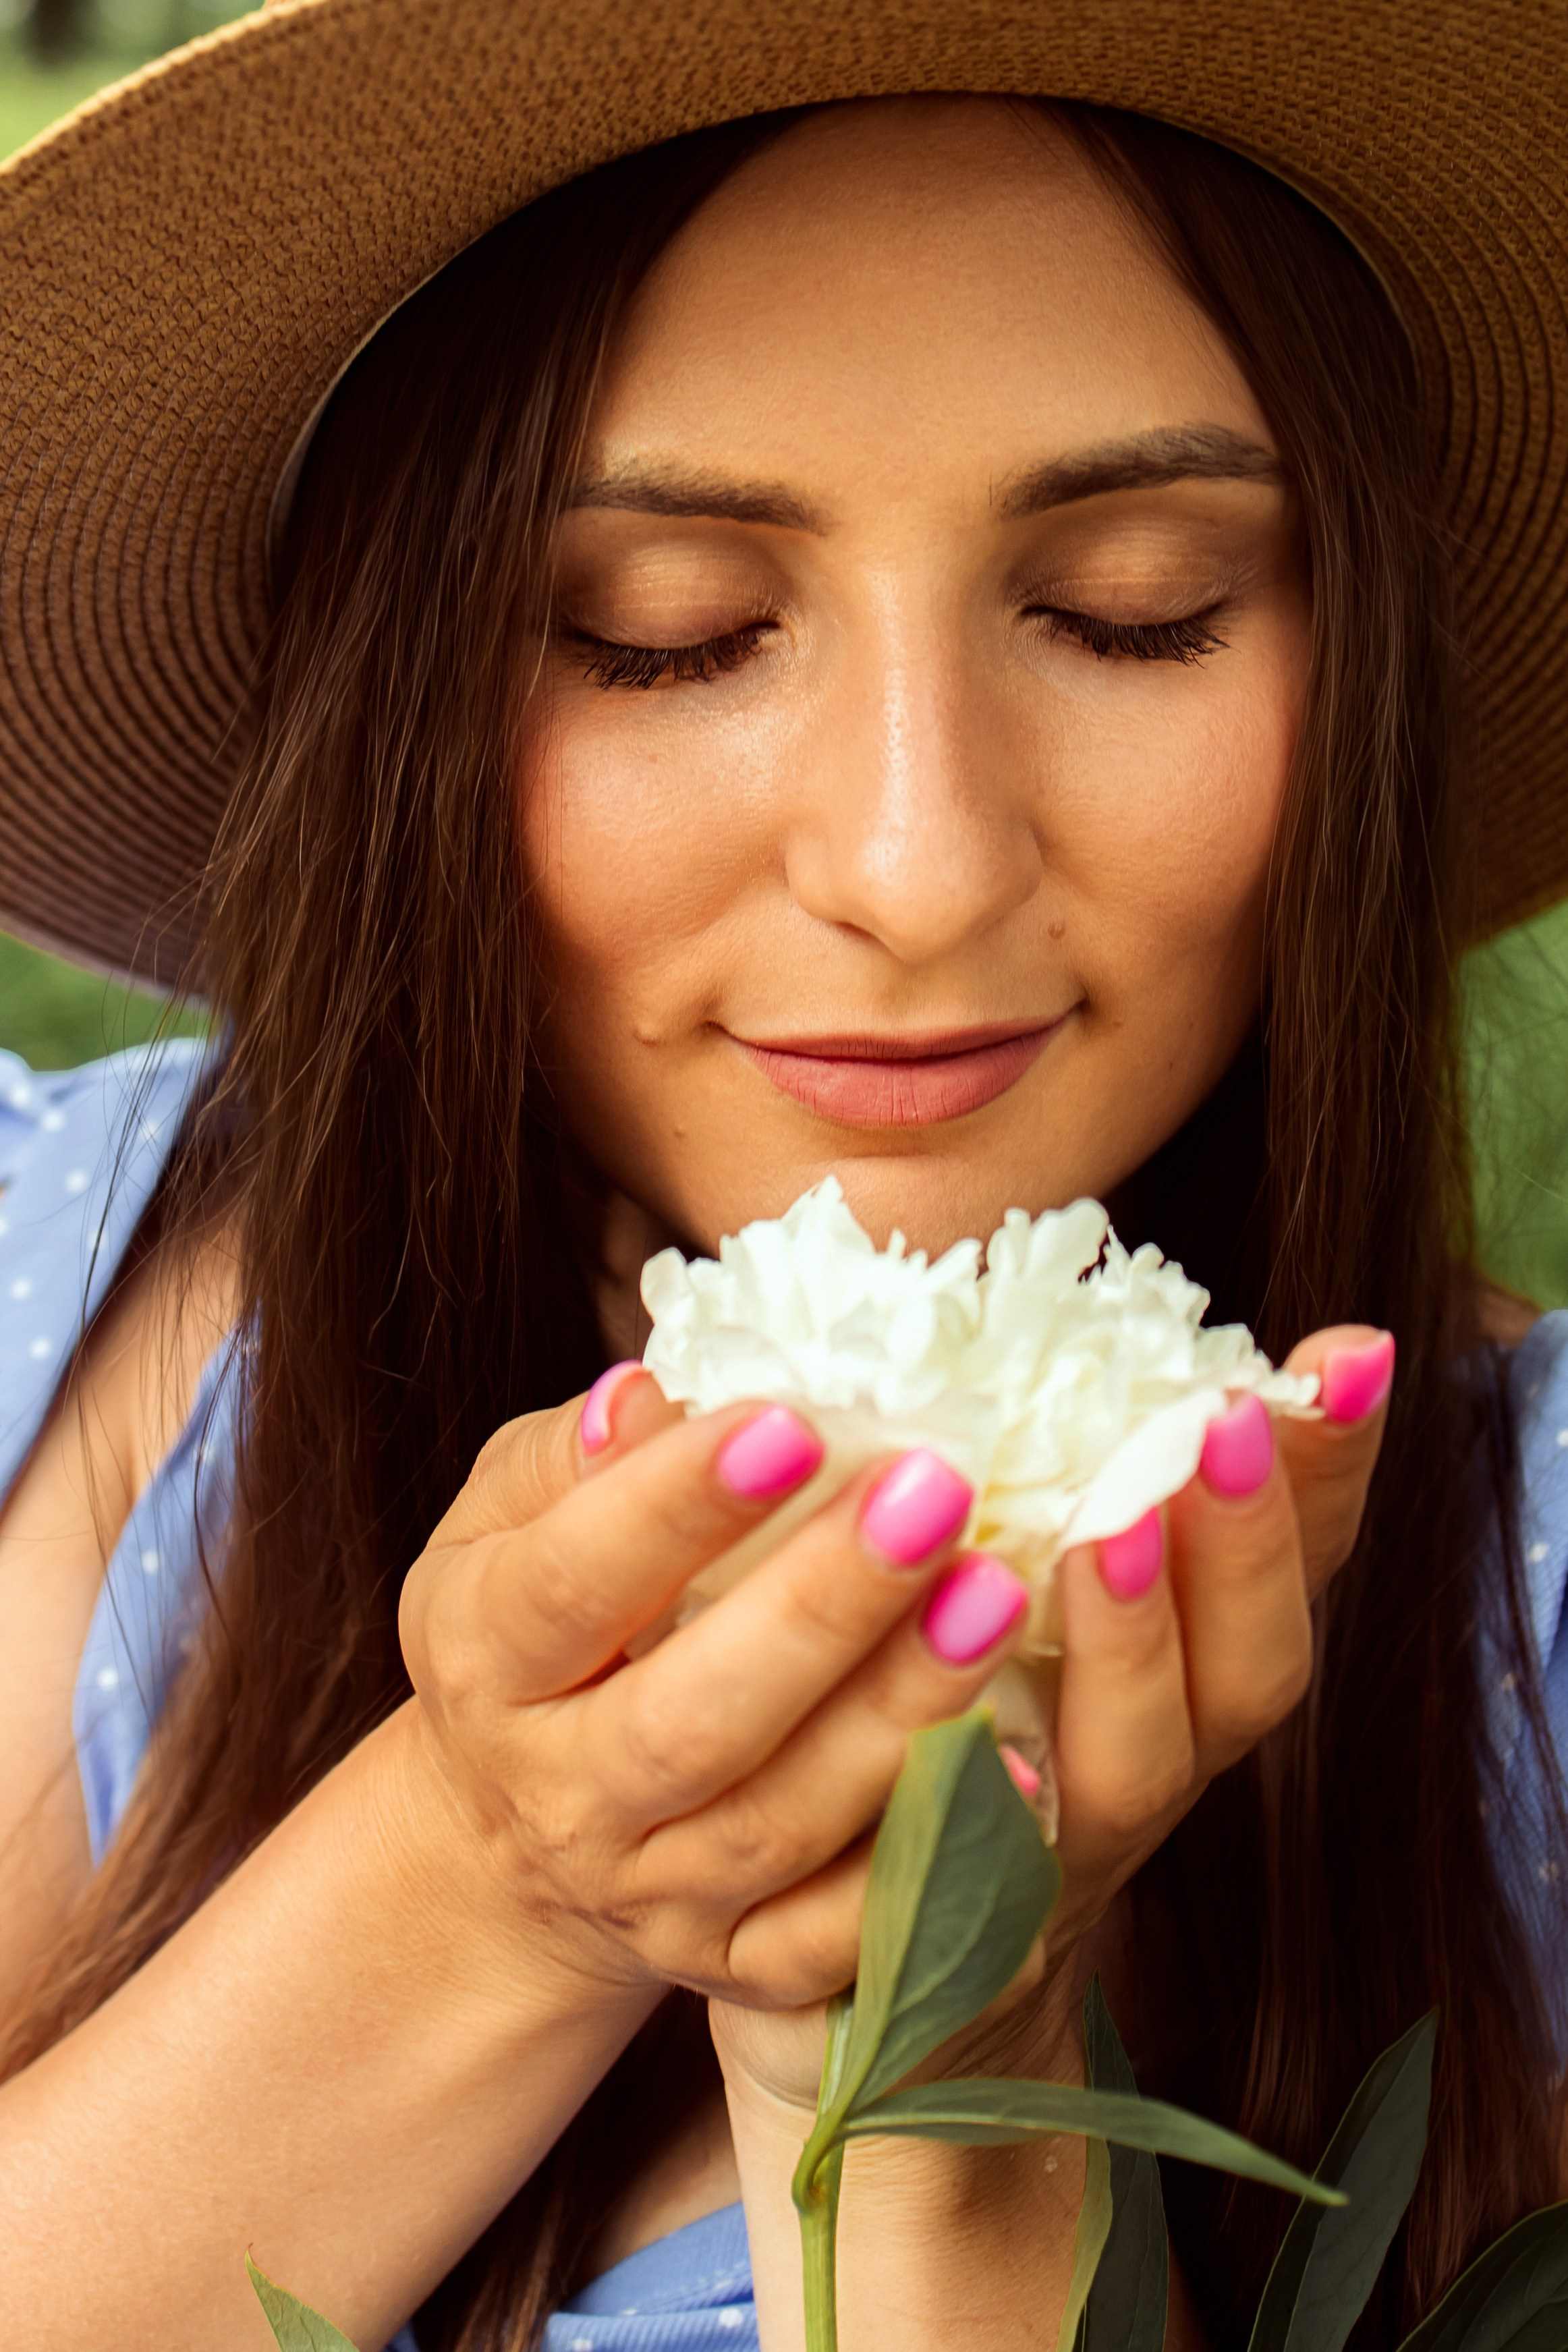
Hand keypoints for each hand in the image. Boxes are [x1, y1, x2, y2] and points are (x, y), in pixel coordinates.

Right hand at [398, 1375, 1029, 2014]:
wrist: (510, 1842)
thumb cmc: (532, 1626)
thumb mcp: (501, 1525)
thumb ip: (564, 1459)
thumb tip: (637, 1397)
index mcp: (486, 1661)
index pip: (572, 1583)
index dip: (675, 1506)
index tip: (792, 1424)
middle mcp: (561, 1795)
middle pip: (689, 1720)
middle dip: (822, 1608)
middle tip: (937, 1498)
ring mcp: (652, 1895)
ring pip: (781, 1823)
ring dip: (900, 1712)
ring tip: (996, 1596)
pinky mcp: (736, 1965)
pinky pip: (839, 1935)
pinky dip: (928, 1859)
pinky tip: (1020, 1767)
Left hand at [717, 1323, 1394, 2121]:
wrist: (884, 1988)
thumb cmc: (950, 1731)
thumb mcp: (1007, 1578)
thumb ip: (1039, 1469)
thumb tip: (1037, 1323)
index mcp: (1184, 1670)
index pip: (1295, 1561)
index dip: (1329, 1467)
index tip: (1345, 1355)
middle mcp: (1151, 1762)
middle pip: (1248, 1673)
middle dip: (1246, 1544)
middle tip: (1224, 1423)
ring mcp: (1065, 1851)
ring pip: (1137, 1765)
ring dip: (1135, 1648)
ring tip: (1104, 1536)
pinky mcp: (959, 1922)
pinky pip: (982, 1860)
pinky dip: (977, 1786)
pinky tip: (948, 1711)